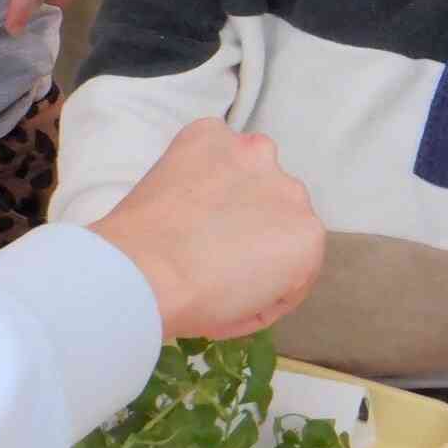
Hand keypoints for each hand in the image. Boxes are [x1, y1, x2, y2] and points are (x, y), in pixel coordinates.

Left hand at [87, 119, 323, 340]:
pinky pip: (212, 144)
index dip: (265, 267)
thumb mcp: (251, 313)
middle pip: (273, 205)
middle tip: (212, 243)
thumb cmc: (193, 302)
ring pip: (248, 169)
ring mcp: (252, 154)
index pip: (294, 249)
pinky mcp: (212, 135)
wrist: (140, 273)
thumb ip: (273, 281)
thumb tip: (259, 267)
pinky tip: (179, 189)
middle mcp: (291, 188)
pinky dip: (199, 161)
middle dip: (251, 220)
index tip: (236, 277)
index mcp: (308, 237)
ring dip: (232, 184)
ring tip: (193, 213)